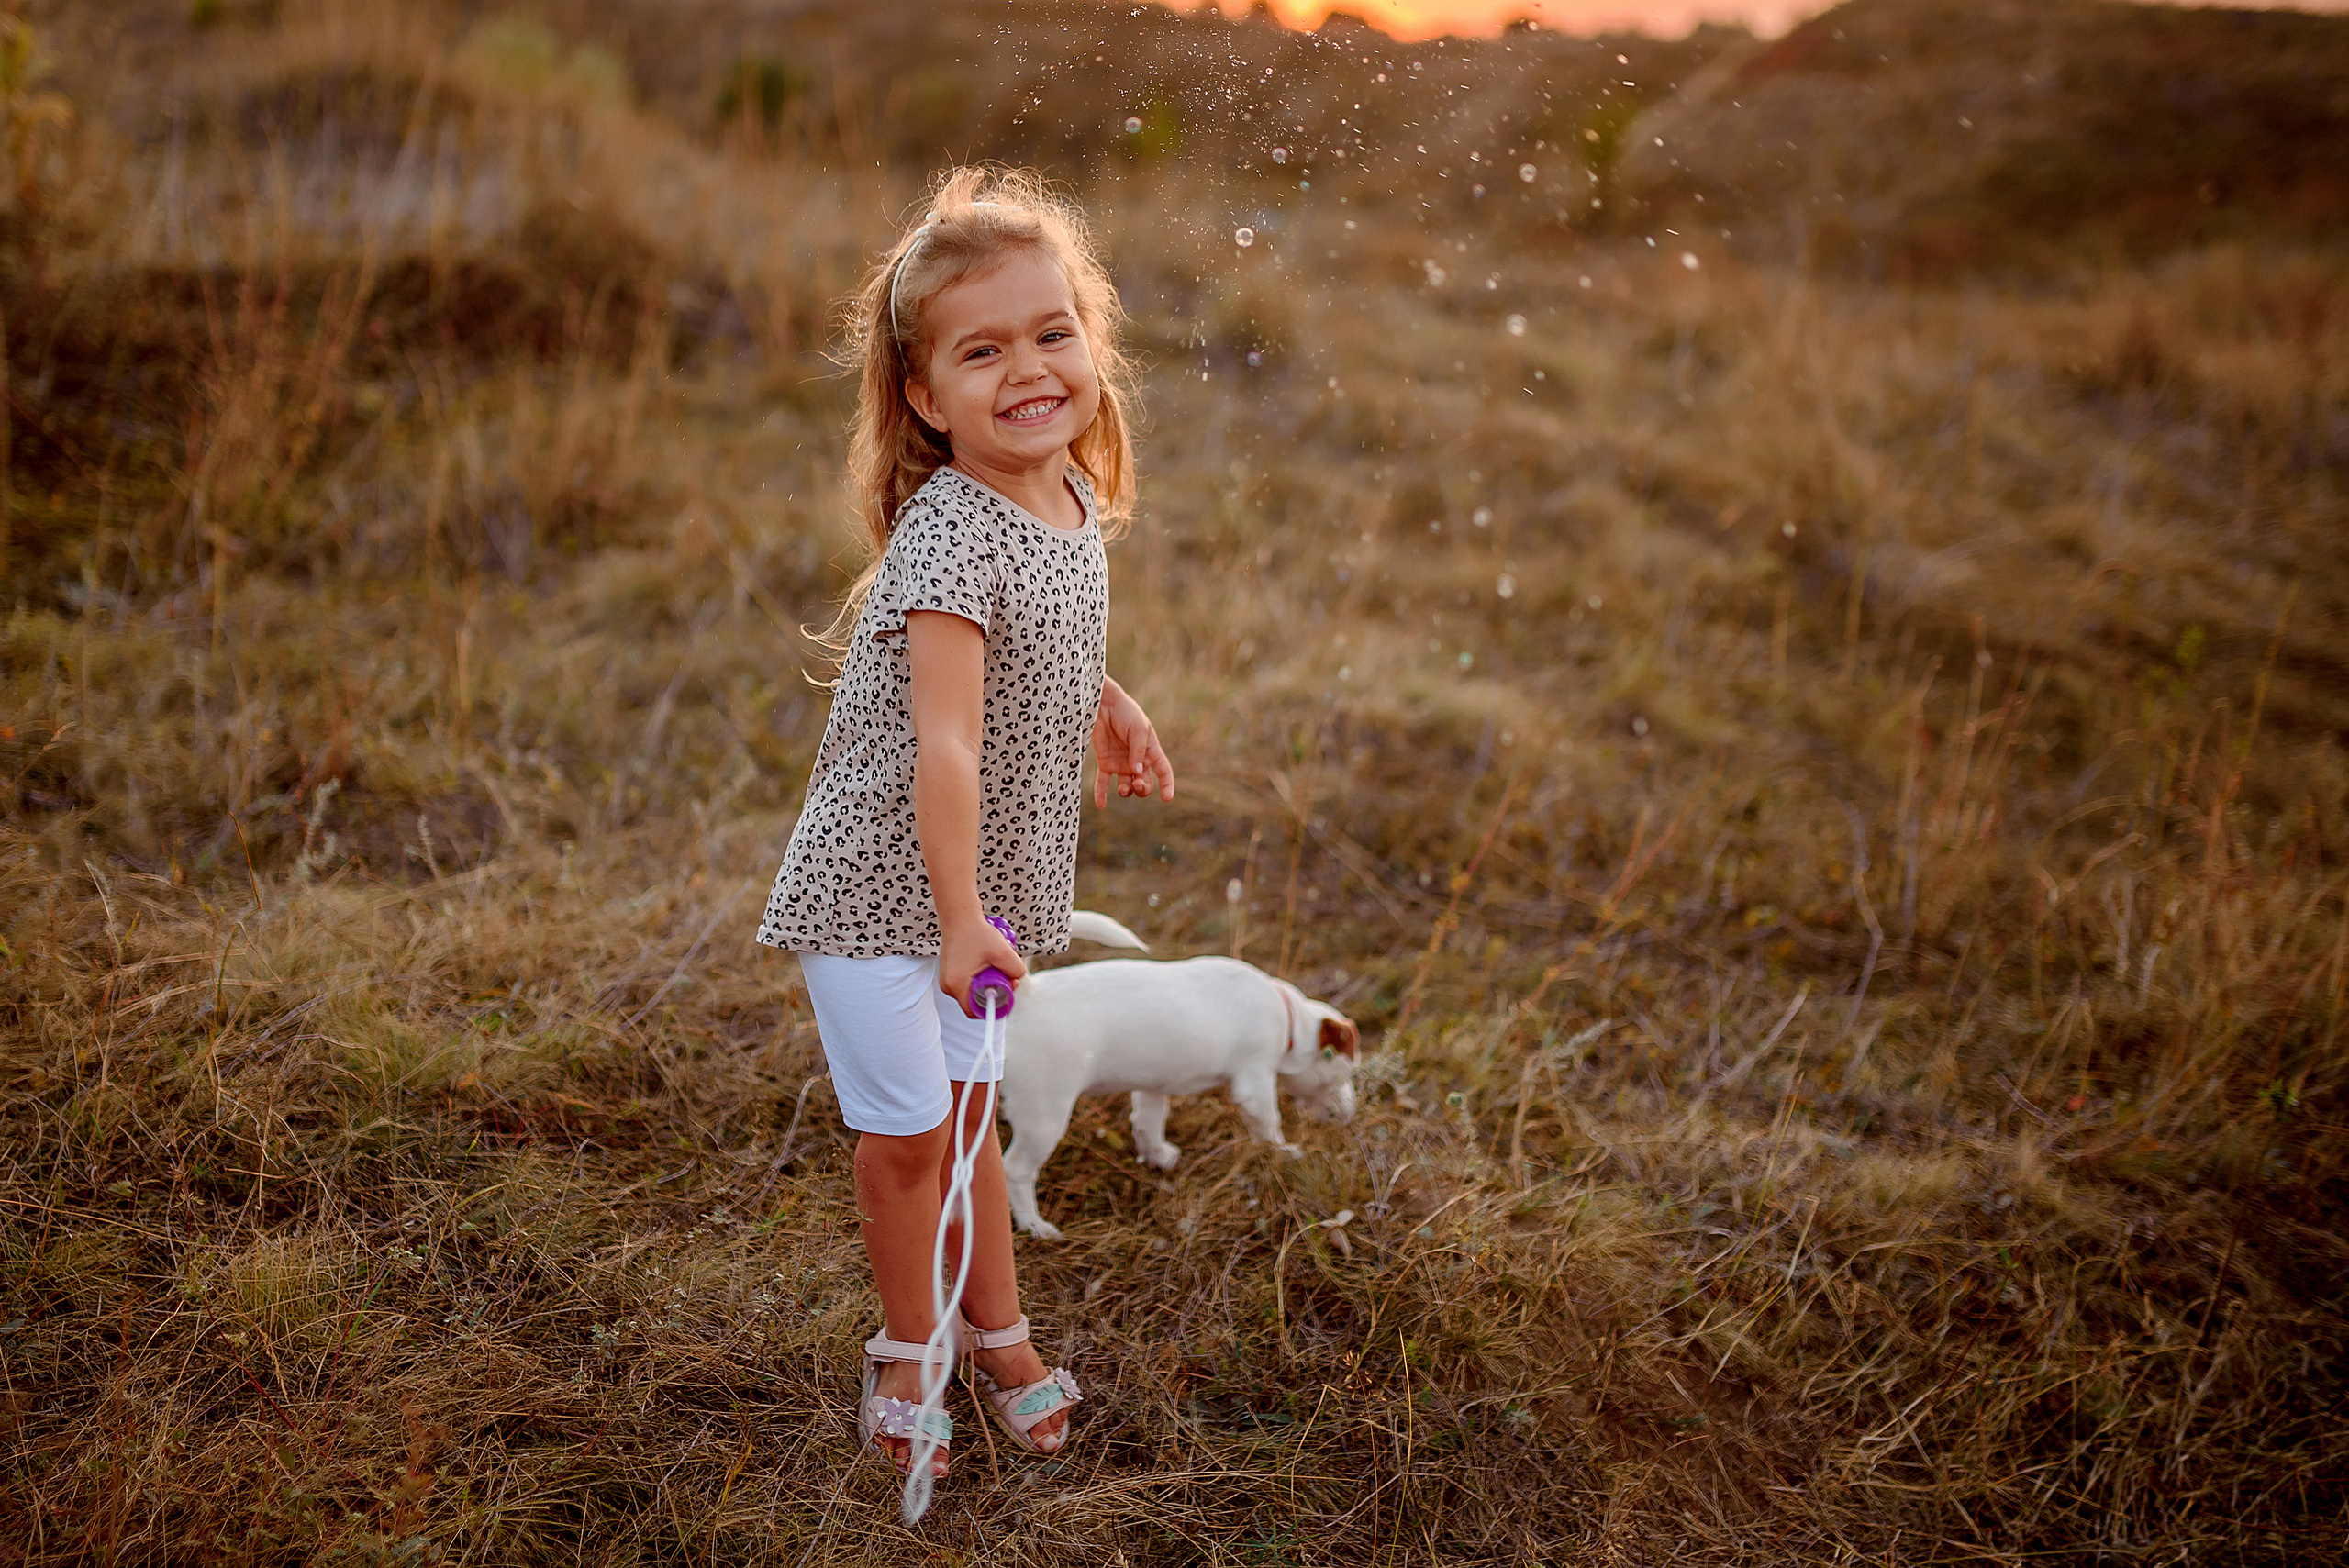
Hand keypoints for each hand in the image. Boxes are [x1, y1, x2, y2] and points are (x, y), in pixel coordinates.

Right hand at [939, 914, 1025, 1019]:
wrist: (960, 917)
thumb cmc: (976, 932)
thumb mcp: (1003, 952)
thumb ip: (1016, 969)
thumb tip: (1016, 980)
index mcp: (957, 985)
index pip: (975, 1011)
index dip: (993, 1007)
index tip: (1005, 996)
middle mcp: (948, 986)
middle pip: (975, 1002)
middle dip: (993, 992)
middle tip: (1004, 973)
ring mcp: (948, 980)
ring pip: (974, 991)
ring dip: (988, 982)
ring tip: (993, 963)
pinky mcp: (951, 974)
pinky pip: (969, 983)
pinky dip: (981, 976)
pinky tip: (986, 962)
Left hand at [1092, 676, 1175, 806]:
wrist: (1103, 705)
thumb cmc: (1125, 713)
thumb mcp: (1137, 729)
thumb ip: (1138, 751)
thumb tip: (1137, 772)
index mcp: (1151, 751)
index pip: (1164, 772)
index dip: (1167, 785)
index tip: (1167, 798)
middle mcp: (1137, 761)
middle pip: (1145, 783)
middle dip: (1143, 788)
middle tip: (1137, 784)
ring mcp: (1121, 763)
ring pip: (1126, 786)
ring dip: (1126, 792)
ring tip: (1122, 789)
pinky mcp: (1105, 763)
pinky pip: (1103, 782)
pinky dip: (1101, 794)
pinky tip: (1100, 805)